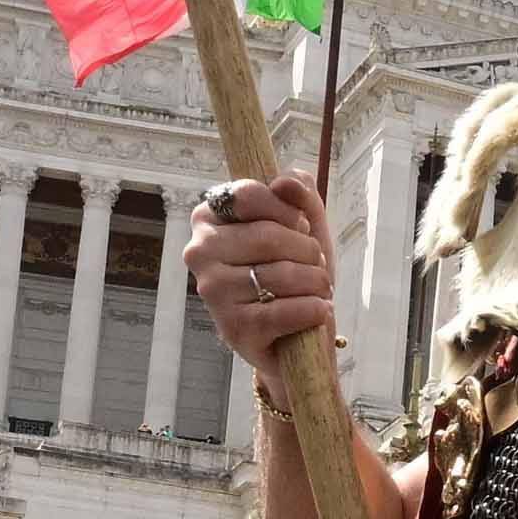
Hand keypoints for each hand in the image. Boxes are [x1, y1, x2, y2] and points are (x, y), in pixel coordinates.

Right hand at [182, 173, 336, 368]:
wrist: (298, 336)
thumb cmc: (296, 272)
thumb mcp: (305, 226)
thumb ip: (300, 194)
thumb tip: (284, 182)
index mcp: (209, 217)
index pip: (248, 195)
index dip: (288, 211)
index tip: (301, 228)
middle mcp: (200, 252)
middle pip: (268, 236)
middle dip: (309, 251)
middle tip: (316, 265)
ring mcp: (212, 292)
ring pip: (281, 274)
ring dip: (317, 282)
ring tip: (317, 289)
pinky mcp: (232, 328)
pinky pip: (285, 311)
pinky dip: (314, 310)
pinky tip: (318, 311)